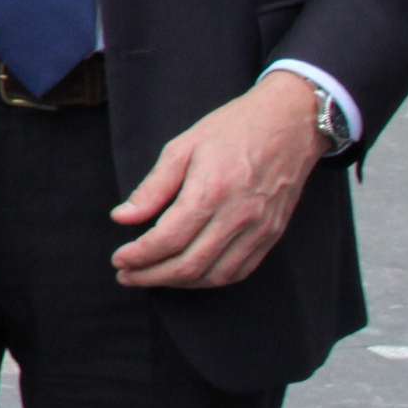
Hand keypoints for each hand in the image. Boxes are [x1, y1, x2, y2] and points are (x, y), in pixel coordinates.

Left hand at [111, 71, 321, 288]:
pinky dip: (211, 279)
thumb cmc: (231, 129)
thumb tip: (121, 217)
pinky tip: (190, 275)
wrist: (289, 123)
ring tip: (152, 276)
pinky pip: (240, 271)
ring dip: (179, 283)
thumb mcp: (182, 147)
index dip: (139, 256)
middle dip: (151, 276)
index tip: (118, 259)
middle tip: (126, 275)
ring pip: (215, 275)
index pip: (168, 239)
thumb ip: (152, 188)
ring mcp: (260, 229)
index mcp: (211, 191)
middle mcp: (238, 216)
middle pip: (190, 265)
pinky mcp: (273, 234)